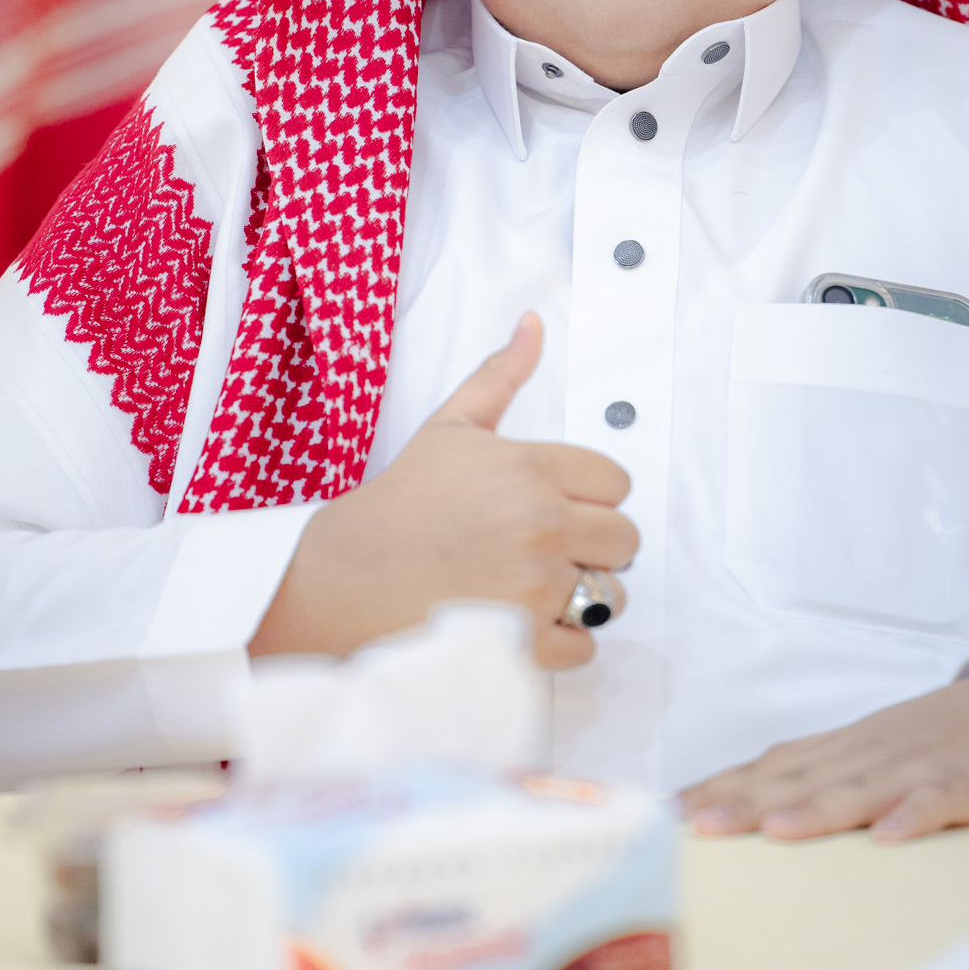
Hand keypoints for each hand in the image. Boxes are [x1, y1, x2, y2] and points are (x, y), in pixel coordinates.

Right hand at [251, 313, 637, 669]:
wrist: (343, 575)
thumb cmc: (400, 503)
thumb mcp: (450, 428)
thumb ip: (500, 375)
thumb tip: (533, 324)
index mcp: (530, 468)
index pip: (617, 482)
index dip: (591, 496)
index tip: (558, 506)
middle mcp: (541, 524)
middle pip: (625, 538)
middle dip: (594, 545)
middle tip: (549, 548)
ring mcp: (534, 585)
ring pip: (612, 594)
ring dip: (584, 595)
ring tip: (535, 586)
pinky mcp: (523, 639)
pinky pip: (585, 646)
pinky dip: (563, 641)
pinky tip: (526, 622)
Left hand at [680, 676, 968, 842]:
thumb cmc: (936, 740)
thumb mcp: (869, 753)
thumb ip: (816, 777)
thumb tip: (744, 808)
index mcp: (840, 751)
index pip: (767, 770)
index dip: (718, 791)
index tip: (665, 816)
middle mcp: (866, 754)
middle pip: (799, 779)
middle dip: (746, 804)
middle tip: (694, 830)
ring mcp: (916, 766)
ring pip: (859, 788)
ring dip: (817, 810)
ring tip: (776, 832)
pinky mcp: (968, 783)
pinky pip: (938, 801)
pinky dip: (913, 817)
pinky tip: (890, 840)